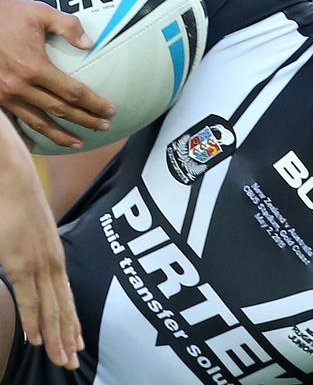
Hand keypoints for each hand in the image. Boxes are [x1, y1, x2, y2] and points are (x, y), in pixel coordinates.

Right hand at [0, 0, 115, 148]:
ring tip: (79, 142)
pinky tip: (40, 144)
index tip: (111, 110)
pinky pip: (16, 122)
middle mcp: (19, 86)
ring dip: (61, 135)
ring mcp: (4, 95)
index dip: (94, 103)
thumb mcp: (38, 12)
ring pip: (38, 122)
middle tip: (105, 127)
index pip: (73, 92)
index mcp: (33, 67)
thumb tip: (90, 43)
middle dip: (86, 120)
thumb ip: (67, 25)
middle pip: (61, 110)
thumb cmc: (4, 13)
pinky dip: (30, 135)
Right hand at [0, 113, 83, 368]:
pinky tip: (38, 339)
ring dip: (55, 336)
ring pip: (50, 307)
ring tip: (61, 359)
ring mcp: (39, 261)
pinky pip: (29, 296)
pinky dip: (35, 319)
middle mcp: (52, 260)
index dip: (71, 319)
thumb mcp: (28, 232)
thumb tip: (27, 266)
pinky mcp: (20, 260)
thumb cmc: (15, 200)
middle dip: (68, 336)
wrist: (11, 175)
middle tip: (73, 361)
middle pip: (63, 306)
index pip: (66, 295)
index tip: (77, 340)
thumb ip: (30, 251)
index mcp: (54, 253)